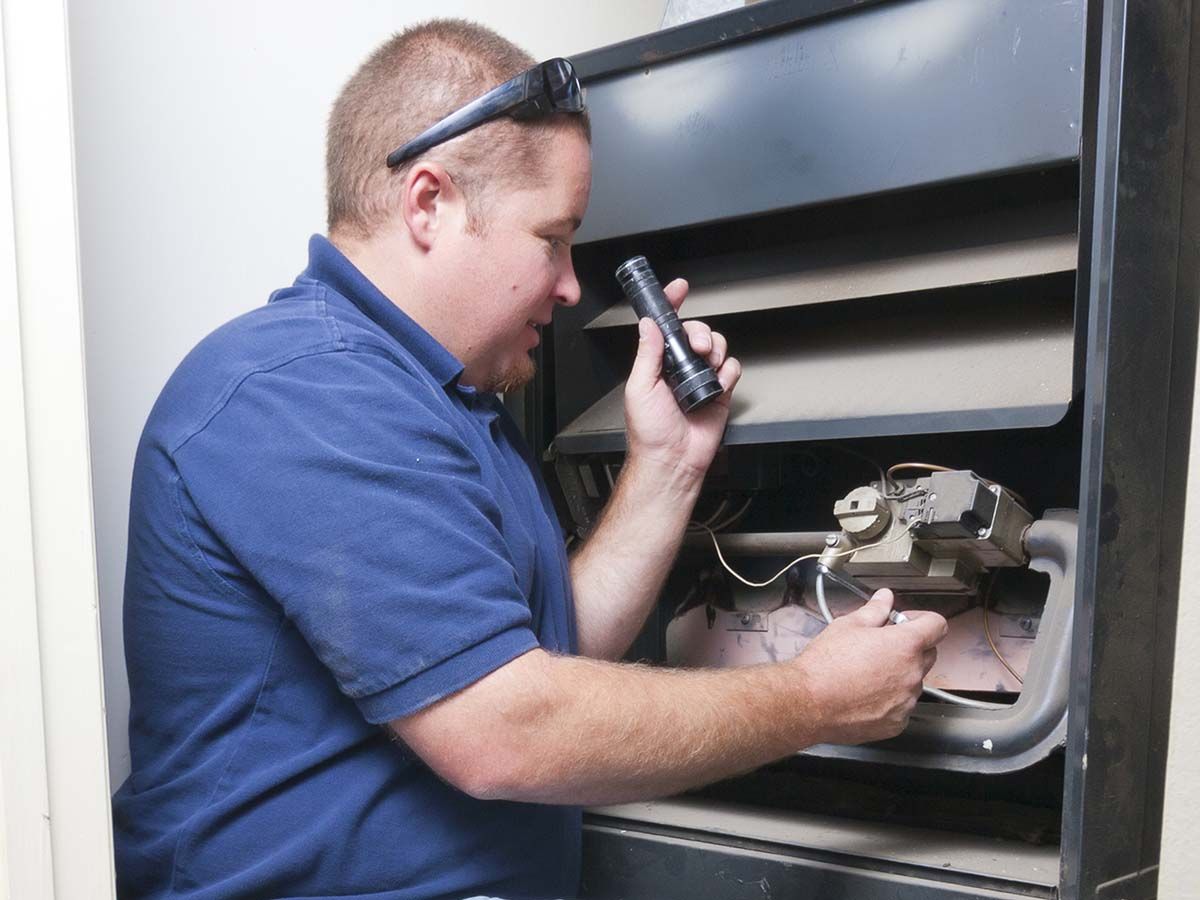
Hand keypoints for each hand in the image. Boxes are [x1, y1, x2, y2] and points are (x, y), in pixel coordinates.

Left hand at [623, 278, 741, 483]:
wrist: (672, 460)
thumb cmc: (650, 432)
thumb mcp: (639, 387)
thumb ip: (647, 353)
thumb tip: (649, 325)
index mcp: (657, 364)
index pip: (666, 327)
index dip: (672, 305)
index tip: (679, 289)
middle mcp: (679, 368)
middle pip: (696, 332)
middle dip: (700, 332)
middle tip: (696, 345)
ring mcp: (700, 379)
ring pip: (717, 346)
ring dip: (715, 348)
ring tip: (707, 362)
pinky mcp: (719, 392)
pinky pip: (731, 369)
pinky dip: (728, 370)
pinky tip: (718, 381)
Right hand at [790, 590, 947, 745]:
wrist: (808, 703)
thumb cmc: (825, 666)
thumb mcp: (848, 626)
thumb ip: (875, 610)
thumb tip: (884, 598)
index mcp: (905, 645)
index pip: (937, 626)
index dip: (923, 620)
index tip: (907, 623)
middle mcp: (912, 674)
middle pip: (928, 654)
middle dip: (911, 647)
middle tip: (882, 646)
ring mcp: (906, 701)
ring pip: (913, 682)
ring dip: (899, 675)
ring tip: (867, 673)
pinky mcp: (896, 723)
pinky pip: (902, 706)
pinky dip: (890, 700)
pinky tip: (865, 694)